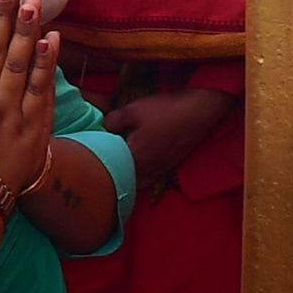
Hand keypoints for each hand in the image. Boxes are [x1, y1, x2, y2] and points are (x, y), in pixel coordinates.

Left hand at [104, 83, 237, 191]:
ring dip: (126, 175)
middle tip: (105, 154)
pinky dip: (139, 176)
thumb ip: (113, 121)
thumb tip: (104, 128)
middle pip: (121, 177)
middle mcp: (146, 170)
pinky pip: (148, 179)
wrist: (197, 111)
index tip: (94, 145)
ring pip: (135, 182)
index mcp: (134, 158)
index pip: (108, 164)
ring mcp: (159, 171)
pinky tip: (137, 164)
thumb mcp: (132, 110)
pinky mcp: (168, 168)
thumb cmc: (164, 111)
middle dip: (112, 169)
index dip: (99, 155)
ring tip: (119, 161)